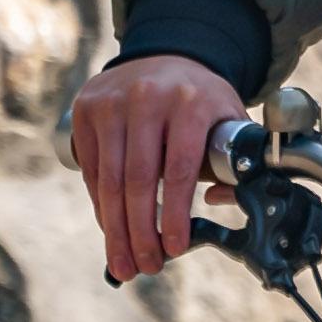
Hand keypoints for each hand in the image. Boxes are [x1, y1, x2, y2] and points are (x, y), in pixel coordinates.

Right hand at [70, 53, 241, 283]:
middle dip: (140, 232)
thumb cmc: (201, 101)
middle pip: (139, 180)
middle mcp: (148, 98)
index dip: (173, 215)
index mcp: (190, 102)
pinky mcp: (87, 109)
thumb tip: (219, 204)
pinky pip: (92, 170)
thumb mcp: (228, 120)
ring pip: (110, 180)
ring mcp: (112, 102)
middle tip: (145, 268)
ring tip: (124, 264)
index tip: (174, 249)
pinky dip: (102, 205)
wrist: (165, 54)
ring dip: (115, 230)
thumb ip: (234, 163)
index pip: (179, 169)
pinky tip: (111, 230)